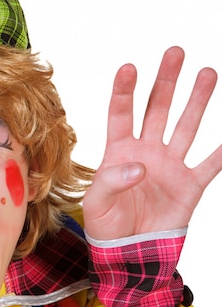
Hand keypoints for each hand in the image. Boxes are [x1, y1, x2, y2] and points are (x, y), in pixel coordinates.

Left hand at [83, 46, 221, 239]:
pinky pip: (212, 164)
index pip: (120, 115)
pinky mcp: (190, 185)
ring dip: (197, 100)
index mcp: (118, 152)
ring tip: (208, 72)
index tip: (128, 67)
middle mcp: (146, 152)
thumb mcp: (97, 203)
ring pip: (186, 126)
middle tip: (174, 53)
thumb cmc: (105, 226)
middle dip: (166, 82)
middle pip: (157, 109)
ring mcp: (170, 166)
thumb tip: (141, 166)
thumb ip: (112, 182)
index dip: (124, 91)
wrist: (129, 253)